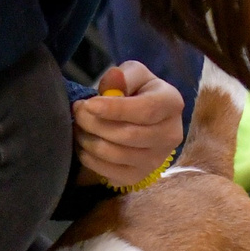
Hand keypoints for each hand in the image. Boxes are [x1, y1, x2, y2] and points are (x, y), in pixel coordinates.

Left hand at [73, 61, 185, 186]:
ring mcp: (157, 160)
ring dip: (90, 141)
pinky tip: (85, 144)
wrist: (142, 118)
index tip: (88, 104)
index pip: (145, 111)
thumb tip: (114, 77)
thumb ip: (123, 76)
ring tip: (79, 127)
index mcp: (172, 104)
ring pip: (117, 155)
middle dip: (95, 124)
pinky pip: (110, 172)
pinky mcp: (140, 176)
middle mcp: (171, 135)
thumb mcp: (132, 74)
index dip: (114, 109)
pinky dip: (90, 159)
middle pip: (129, 135)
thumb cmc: (136, 91)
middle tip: (77, 112)